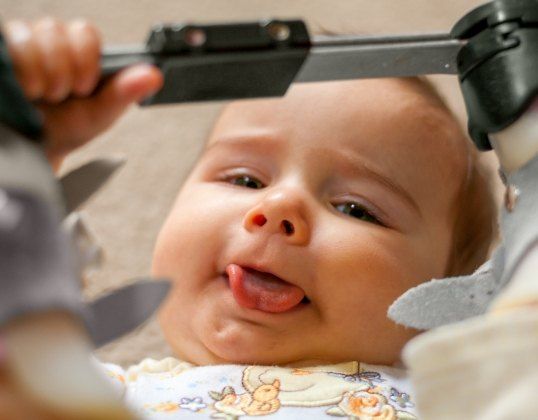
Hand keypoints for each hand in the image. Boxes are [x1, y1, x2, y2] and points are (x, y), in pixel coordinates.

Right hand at [4, 18, 162, 169]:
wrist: (34, 148)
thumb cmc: (68, 129)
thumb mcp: (99, 114)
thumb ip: (124, 93)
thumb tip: (155, 75)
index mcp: (80, 55)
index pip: (85, 33)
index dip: (85, 56)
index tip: (84, 87)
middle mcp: (51, 44)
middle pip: (56, 29)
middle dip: (61, 67)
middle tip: (62, 95)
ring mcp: (24, 46)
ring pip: (30, 33)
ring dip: (40, 69)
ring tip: (42, 95)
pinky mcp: (4, 52)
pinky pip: (9, 40)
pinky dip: (20, 65)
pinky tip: (25, 88)